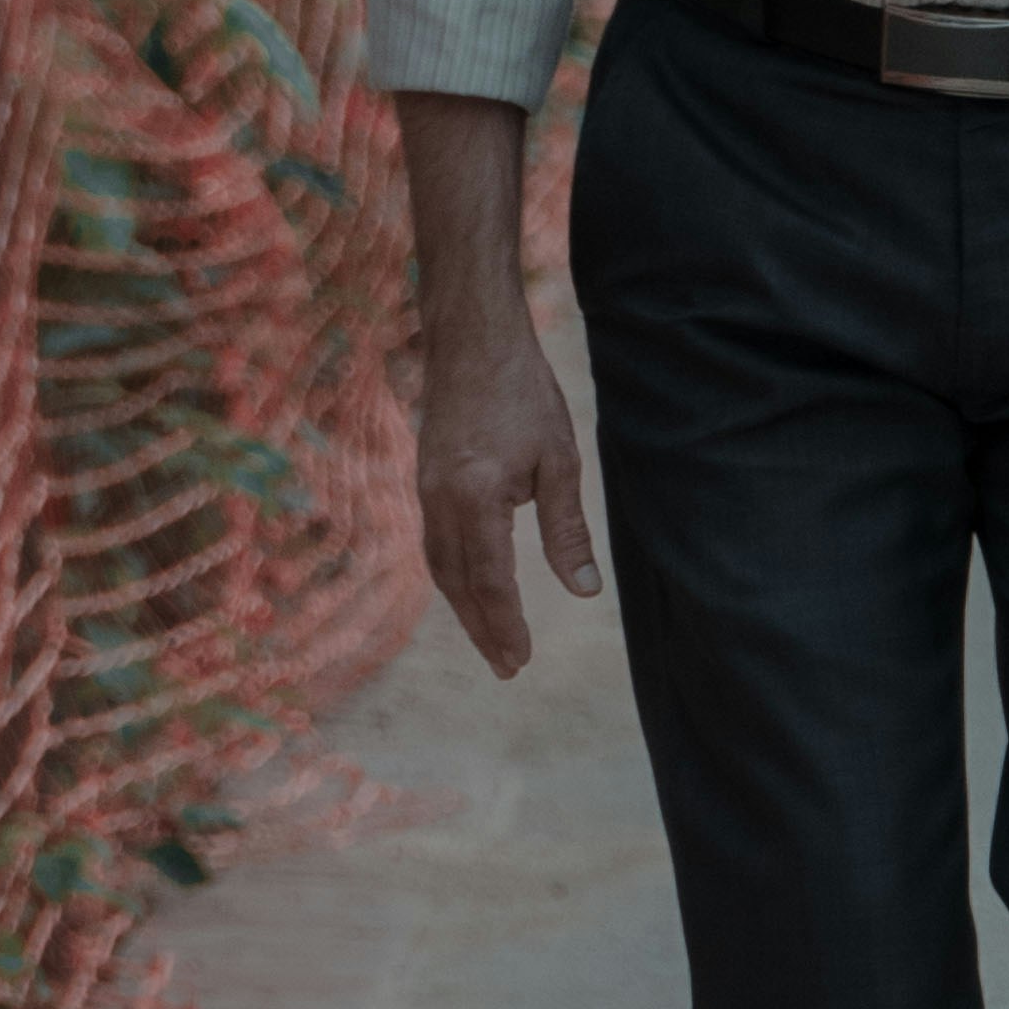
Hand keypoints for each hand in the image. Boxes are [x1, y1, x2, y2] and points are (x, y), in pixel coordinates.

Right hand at [415, 312, 603, 677]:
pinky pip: (435, 543)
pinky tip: (469, 588)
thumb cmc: (522, 393)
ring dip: (465, 608)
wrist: (472, 339)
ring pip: (441, 568)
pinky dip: (452, 576)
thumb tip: (583, 591)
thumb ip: (567, 530)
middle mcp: (440, 502)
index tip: (521, 660)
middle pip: (459, 585)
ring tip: (491, 639)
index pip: (491, 582)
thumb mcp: (559, 460)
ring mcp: (425, 491)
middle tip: (507, 669)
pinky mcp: (425, 481)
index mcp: (475, 498)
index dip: (506, 625)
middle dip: (483, 629)